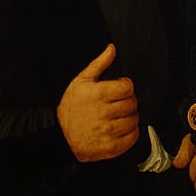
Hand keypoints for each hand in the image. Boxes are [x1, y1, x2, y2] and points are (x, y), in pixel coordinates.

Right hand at [57, 44, 139, 162]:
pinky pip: (133, 137)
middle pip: (132, 103)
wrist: (61, 136)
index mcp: (98, 94)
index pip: (127, 87)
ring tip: (118, 116)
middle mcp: (104, 113)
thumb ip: (99, 64)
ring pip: (134, 120)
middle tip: (118, 103)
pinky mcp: (111, 147)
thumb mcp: (81, 81)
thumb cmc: (71, 107)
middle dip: (128, 101)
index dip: (125, 86)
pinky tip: (120, 128)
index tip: (119, 89)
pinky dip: (131, 132)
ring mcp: (108, 131)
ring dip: (129, 117)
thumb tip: (112, 48)